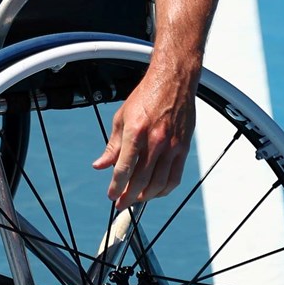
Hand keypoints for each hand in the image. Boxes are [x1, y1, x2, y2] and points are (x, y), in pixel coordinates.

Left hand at [92, 67, 197, 208]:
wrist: (173, 81)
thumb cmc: (146, 96)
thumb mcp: (121, 118)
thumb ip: (112, 146)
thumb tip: (100, 166)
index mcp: (135, 132)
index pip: (124, 168)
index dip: (116, 186)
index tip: (111, 195)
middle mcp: (155, 141)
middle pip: (140, 180)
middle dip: (128, 196)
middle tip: (121, 203)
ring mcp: (171, 146)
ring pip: (158, 183)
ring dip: (146, 196)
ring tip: (136, 199)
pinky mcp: (183, 148)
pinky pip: (175, 177)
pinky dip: (164, 189)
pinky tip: (155, 192)